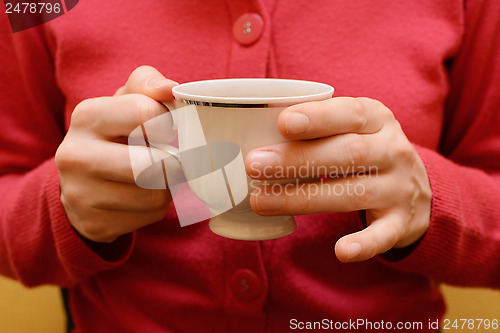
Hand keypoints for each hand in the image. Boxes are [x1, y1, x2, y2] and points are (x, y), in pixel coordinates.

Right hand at [55, 66, 177, 242]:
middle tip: (175, 160)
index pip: (145, 113)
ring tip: (158, 178)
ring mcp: (80, 193)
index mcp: (87, 116)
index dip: (168, 124)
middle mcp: (76, 154)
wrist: (83, 181)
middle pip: (151, 164)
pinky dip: (157, 208)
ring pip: (154, 195)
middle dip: (174, 164)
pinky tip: (144, 198)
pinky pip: (148, 217)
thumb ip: (148, 85)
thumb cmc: (116, 134)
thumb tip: (169, 88)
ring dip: (168, 187)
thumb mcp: (127, 101)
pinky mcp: (94, 223)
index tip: (170, 130)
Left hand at [245, 97, 431, 261]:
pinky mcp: (401, 222)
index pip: (350, 113)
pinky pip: (383, 235)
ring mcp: (399, 188)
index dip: (317, 118)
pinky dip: (363, 244)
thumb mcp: (354, 128)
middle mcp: (393, 151)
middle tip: (254, 165)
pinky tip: (340, 251)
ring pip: (352, 193)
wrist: (419, 188)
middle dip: (296, 160)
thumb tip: (256, 133)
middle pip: (346, 154)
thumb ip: (319, 127)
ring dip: (303, 198)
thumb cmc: (367, 151)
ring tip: (260, 201)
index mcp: (378, 119)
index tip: (282, 123)